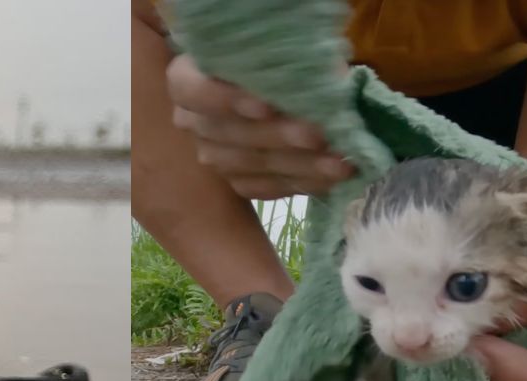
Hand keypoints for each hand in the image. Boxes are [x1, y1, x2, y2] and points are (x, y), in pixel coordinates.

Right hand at [165, 54, 354, 198]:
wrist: (272, 88)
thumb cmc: (272, 58)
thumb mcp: (278, 47)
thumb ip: (290, 62)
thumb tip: (329, 82)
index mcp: (186, 79)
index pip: (194, 92)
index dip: (228, 101)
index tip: (267, 107)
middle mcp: (191, 121)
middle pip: (229, 134)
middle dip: (279, 137)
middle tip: (320, 137)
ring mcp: (210, 154)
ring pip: (249, 166)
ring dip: (297, 166)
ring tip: (339, 163)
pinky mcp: (233, 179)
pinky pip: (262, 188)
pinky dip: (299, 183)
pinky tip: (331, 179)